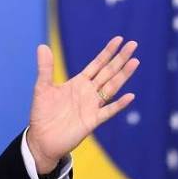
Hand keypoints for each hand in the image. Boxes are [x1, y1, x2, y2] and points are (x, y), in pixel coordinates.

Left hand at [26, 36, 138, 173]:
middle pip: (108, 72)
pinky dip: (119, 104)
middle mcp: (89, 92)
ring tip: (135, 62)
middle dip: (120, 59)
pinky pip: (108, 111)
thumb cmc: (43, 114)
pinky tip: (130, 96)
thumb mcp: (42, 87)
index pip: (97, 64)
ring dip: (123, 75)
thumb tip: (42, 45)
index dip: (107, 52)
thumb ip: (45, 68)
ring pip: (111, 88)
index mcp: (79, 83)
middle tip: (133, 44)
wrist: (42, 139)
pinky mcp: (92, 121)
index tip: (119, 39)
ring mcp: (92, 106)